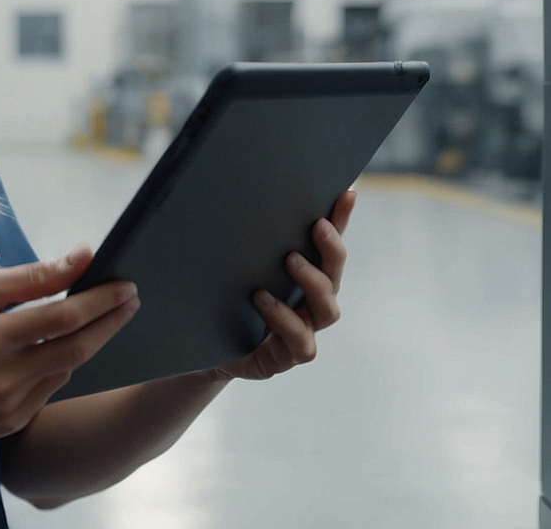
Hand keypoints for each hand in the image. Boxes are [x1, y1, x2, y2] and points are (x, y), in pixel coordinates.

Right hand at [0, 247, 139, 439]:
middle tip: (131, 299)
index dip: (100, 299)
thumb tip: (76, 259)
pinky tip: (57, 348)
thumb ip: (25, 278)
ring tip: (98, 317)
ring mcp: (6, 407)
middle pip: (77, 348)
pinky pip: (48, 390)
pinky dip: (58, 366)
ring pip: (66, 370)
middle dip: (110, 321)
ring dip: (86, 343)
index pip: (62, 317)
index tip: (124, 283)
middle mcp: (2, 379)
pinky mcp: (8, 424)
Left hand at [216, 187, 355, 381]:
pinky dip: (285, 320)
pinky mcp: (286, 357)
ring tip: (290, 261)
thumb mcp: (238, 266)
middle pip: (335, 275)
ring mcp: (303, 332)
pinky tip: (262, 300)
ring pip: (327, 311)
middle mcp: (310, 303)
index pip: (328, 245)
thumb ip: (254, 241)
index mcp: (304, 278)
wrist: (202, 347)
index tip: (347, 194)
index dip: (342, 220)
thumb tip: (252, 194)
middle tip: (318, 227)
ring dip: (312, 283)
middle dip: (332, 249)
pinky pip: (302, 343)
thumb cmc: (226, 302)